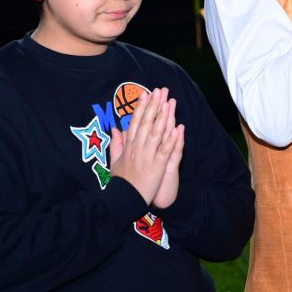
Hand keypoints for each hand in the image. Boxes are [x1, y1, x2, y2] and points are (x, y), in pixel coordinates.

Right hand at [109, 88, 182, 205]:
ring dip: (163, 117)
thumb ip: (116, 144)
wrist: (123, 200)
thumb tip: (114, 128)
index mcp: (129, 146)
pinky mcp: (157, 166)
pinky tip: (177, 128)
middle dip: (153, 106)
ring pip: (156, 133)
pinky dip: (171, 139)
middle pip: (146, 123)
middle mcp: (137, 148)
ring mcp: (147, 156)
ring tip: (168, 103)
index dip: (141, 107)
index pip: (135, 123)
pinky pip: (165, 150)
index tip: (145, 94)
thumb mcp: (115, 161)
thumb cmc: (121, 182)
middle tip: (159, 91)